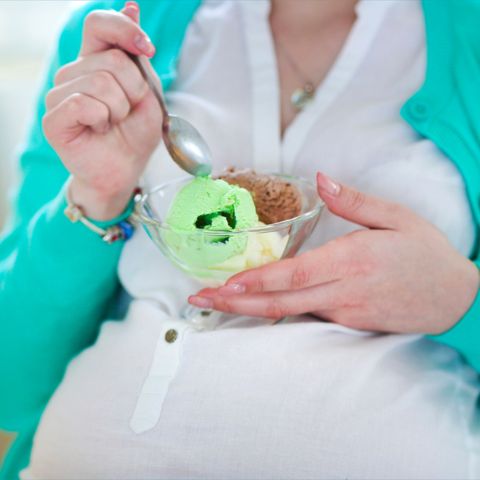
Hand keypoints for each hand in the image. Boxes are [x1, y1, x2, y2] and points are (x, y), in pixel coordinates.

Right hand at [43, 1, 162, 219]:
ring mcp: (59, 94)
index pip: (99, 23)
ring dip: (120, 109)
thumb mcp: (147, 92)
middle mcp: (72, 73)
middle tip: (127, 112)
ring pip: (101, 83)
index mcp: (94, 62)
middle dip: (134, 91)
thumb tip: (131, 5)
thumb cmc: (135, 133)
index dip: (126, 30)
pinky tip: (98, 130)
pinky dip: (102, 120)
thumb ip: (137, 55)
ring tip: (112, 123)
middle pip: (112, 60)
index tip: (148, 51)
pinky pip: (84, 104)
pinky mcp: (54, 118)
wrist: (125, 169)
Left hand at [189, 172, 478, 334]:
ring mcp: (344, 313)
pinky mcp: (348, 324)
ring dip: (249, 309)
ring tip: (215, 303)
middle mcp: (343, 291)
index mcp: (352, 259)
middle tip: (198, 300)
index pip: (295, 274)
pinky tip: (252, 306)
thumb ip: (354, 200)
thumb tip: (321, 178)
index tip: (224, 284)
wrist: (456, 298)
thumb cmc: (426, 252)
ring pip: (289, 313)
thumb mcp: (396, 217)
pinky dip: (275, 313)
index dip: (257, 281)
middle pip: (280, 302)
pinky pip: (306, 317)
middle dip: (236, 303)